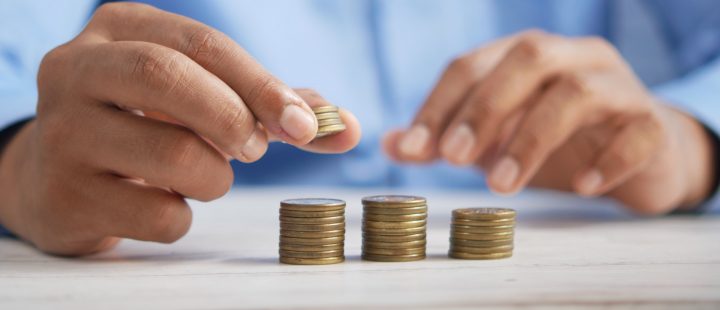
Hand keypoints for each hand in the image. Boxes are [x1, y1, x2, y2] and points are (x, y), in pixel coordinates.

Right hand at [0, 3, 359, 255]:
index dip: (262, 85)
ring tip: (204, 175)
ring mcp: (62, 133)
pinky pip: (157, 215)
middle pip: (168, 78)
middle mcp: (78, 69)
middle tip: (256, 148)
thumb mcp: (200, 95)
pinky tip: (163, 202)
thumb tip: (347, 127)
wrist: (58, 174)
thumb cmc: (147, 124)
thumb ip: (272, 106)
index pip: (202, 44)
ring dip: (214, 177)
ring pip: (172, 156)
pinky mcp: (63, 195)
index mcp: (120, 29)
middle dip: (233, 118)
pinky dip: (183, 216)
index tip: (306, 125)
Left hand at [384, 30, 714, 213]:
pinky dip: (607, 159)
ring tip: (502, 185)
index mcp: (526, 56)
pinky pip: (636, 133)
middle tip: (453, 158)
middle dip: (484, 108)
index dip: (439, 104)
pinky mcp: (652, 124)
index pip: (472, 64)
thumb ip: (446, 138)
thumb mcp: (495, 138)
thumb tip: (390, 145)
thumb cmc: (558, 140)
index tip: (412, 148)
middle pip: (527, 59)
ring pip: (577, 93)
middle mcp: (572, 58)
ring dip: (532, 138)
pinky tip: (581, 187)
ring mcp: (618, 86)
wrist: (641, 154)